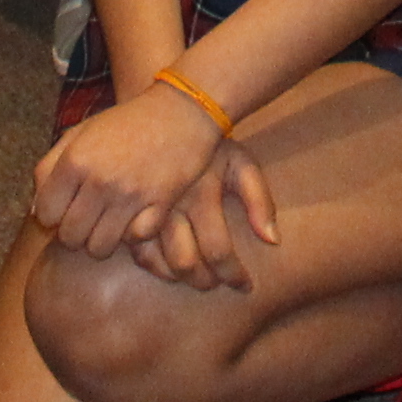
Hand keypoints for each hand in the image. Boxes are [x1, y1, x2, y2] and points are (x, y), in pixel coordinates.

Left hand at [31, 88, 248, 259]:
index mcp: (75, 161)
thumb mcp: (80, 133)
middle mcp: (99, 181)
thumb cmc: (126, 122)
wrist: (181, 111)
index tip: (68, 207)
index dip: (55, 215)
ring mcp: (130, 196)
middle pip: (70, 237)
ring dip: (102, 240)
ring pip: (99, 248)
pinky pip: (134, 241)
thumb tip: (35, 211)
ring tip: (110, 222)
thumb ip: (50, 167)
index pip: (46, 215)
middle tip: (90, 217)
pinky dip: (134, 234)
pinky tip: (136, 218)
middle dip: (76, 232)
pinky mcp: (159, 206)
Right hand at [137, 140, 279, 290]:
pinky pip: (136, 249)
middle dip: (203, 280)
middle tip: (214, 282)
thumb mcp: (242, 164)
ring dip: (177, 276)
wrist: (167, 115)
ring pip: (155, 260)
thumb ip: (261, 201)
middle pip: (185, 262)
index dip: (233, 275)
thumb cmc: (211, 146)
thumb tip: (273, 241)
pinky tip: (167, 263)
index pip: (218, 251)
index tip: (245, 286)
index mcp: (202, 193)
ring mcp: (145, 207)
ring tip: (193, 275)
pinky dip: (152, 264)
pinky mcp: (128, 209)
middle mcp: (172, 204)